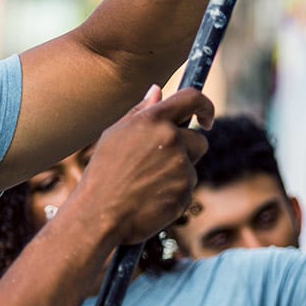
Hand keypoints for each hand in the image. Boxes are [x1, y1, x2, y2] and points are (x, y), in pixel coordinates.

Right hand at [75, 86, 213, 245]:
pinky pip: (187, 188)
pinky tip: (151, 199)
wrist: (99, 214)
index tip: (206, 118)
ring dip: (177, 173)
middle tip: (159, 165)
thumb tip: (158, 90)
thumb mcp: (114, 135)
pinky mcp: (185, 191)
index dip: (205, 106)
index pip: (192, 99)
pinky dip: (174, 194)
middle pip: (199, 140)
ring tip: (147, 185)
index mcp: (153, 120)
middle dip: (187, 150)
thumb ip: (140, 111)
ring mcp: (181, 166)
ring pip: (191, 166)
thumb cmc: (102, 174)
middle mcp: (171, 139)